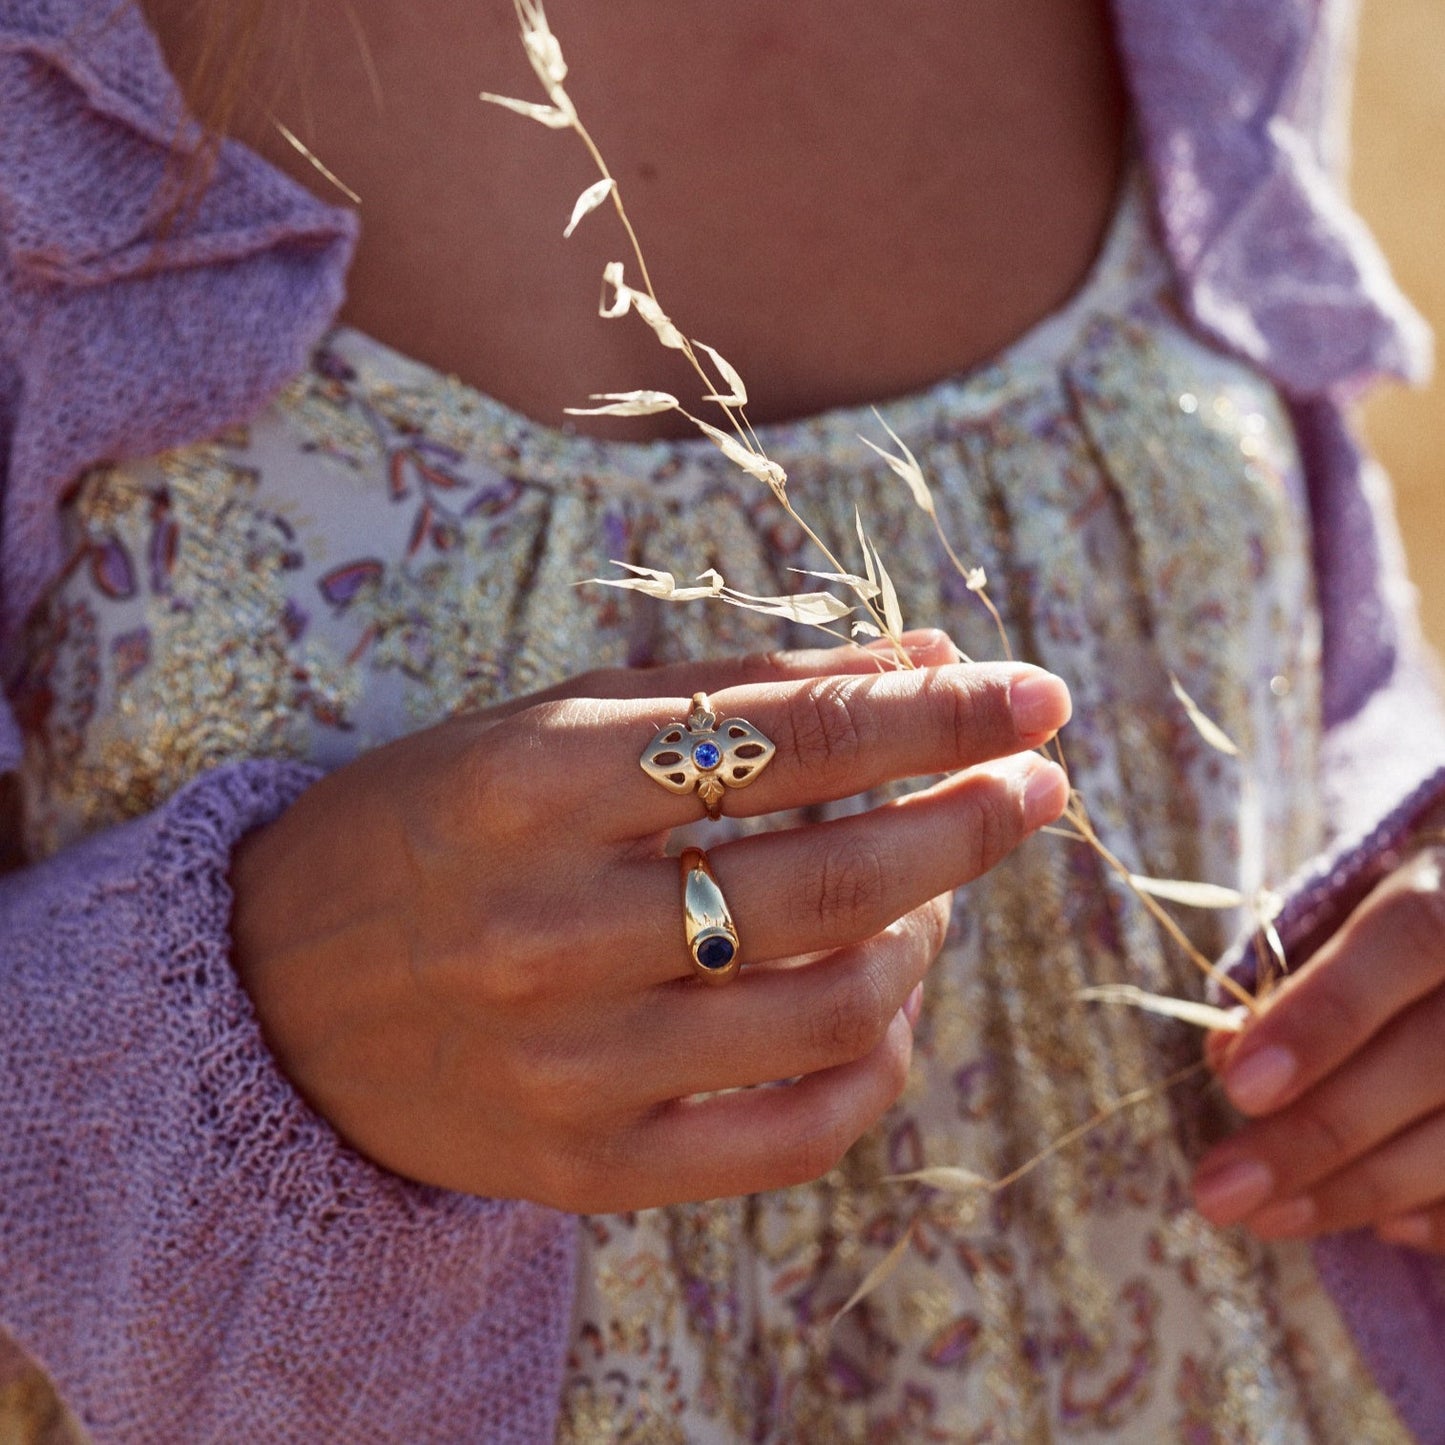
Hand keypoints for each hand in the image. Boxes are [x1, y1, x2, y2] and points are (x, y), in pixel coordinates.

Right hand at [229, 631, 1070, 1211]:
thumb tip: (914, 662)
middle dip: (970, 818)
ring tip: (933, 891)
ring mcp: (572, 1062)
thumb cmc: (422, 831)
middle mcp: (554, 926)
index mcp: (537, 783)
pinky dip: (876, 1062)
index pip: (795, 736)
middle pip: (836, 874)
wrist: (270, 996)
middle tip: (1034, 784)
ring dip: (924, 933)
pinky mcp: (586, 1166)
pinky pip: (791, 1132)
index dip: (938, 712)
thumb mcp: (546, 726)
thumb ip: (729, 692)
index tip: (1030, 694)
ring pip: (834, 1005)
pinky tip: (886, 1004)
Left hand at [1193, 839, 1444, 1250]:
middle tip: (1220, 1189)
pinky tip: (1382, 1228)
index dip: (1324, 1015)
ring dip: (1362, 1189)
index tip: (1239, 1085)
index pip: (1407, 940)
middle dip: (1318, 1133)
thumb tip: (1227, 1057)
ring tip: (1265, 1217)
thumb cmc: (1407, 935)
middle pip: (1433, 1055)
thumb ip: (1297, 982)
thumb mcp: (1355, 921)